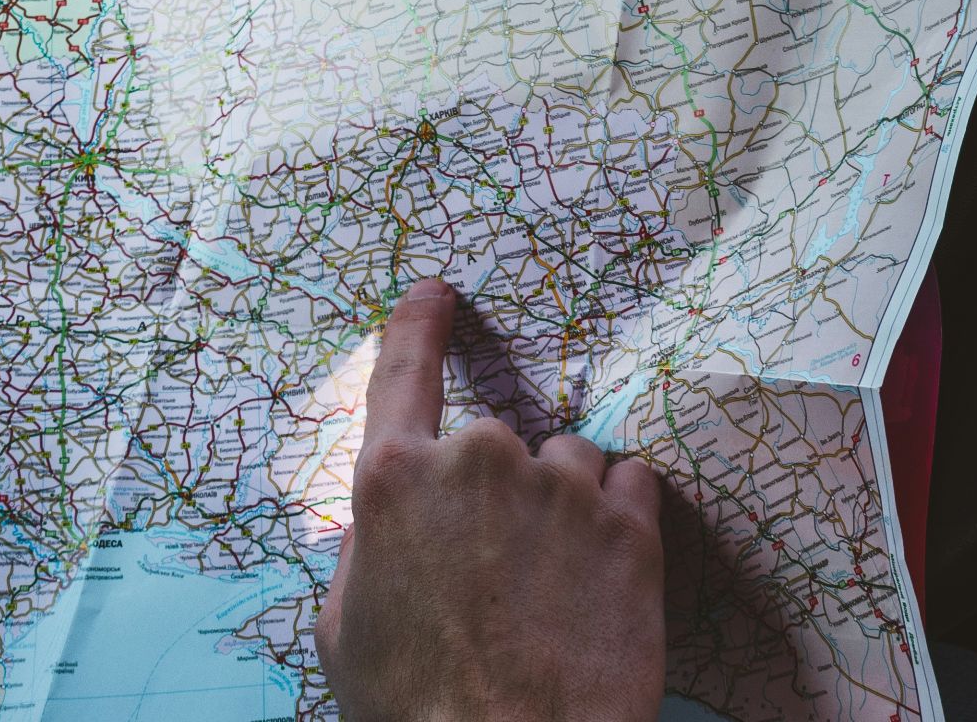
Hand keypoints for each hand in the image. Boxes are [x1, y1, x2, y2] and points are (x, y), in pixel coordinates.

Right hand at [317, 279, 665, 721]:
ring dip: (563, 504)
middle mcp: (479, 461)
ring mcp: (561, 488)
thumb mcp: (345, 628)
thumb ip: (365, 548)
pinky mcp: (631, 526)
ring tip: (554, 585)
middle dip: (498, 492)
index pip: (404, 369)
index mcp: (395, 481)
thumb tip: (386, 520)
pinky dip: (620, 518)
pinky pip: (632, 484)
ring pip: (568, 461)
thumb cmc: (415, 707)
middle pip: (495, 440)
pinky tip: (601, 577)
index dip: (420, 323)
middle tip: (496, 573)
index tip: (437, 295)